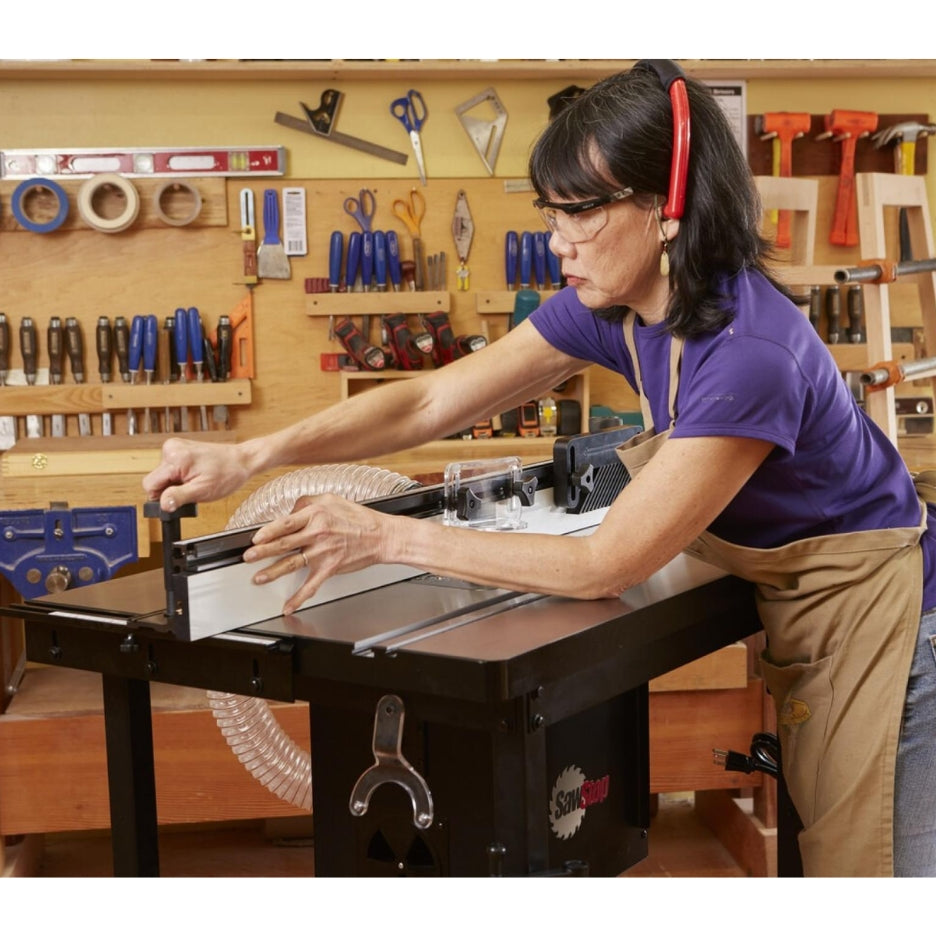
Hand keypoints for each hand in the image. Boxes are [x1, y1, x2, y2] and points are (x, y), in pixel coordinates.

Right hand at [142, 437, 251, 510]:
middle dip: (170, 489)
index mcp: (175, 457)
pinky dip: (180, 476)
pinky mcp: (179, 449)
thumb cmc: (228, 473)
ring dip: (176, 483)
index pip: (150, 484)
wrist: (241, 461)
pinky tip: (194, 476)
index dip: (162, 497)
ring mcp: (175, 447)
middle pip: (156, 479)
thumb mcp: (202, 491)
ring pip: (163, 475)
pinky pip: (170, 469)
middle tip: (190, 490)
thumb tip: (162, 505)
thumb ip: (179, 497)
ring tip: (195, 482)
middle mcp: (171, 448)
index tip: (177, 499)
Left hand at [243, 494, 391, 613]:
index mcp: (315, 515)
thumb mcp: (332, 499)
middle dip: (262, 552)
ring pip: (292, 563)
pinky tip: (288, 605)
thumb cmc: (359, 518)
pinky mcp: (330, 567)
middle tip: (247, 556)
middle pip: (283, 544)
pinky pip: (311, 585)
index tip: (255, 537)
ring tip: (258, 578)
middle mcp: (317, 533)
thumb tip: (291, 510)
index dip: (267, 531)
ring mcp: (323, 552)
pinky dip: (299, 598)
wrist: (381, 536)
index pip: (284, 523)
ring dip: (272, 572)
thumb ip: (308, 502)